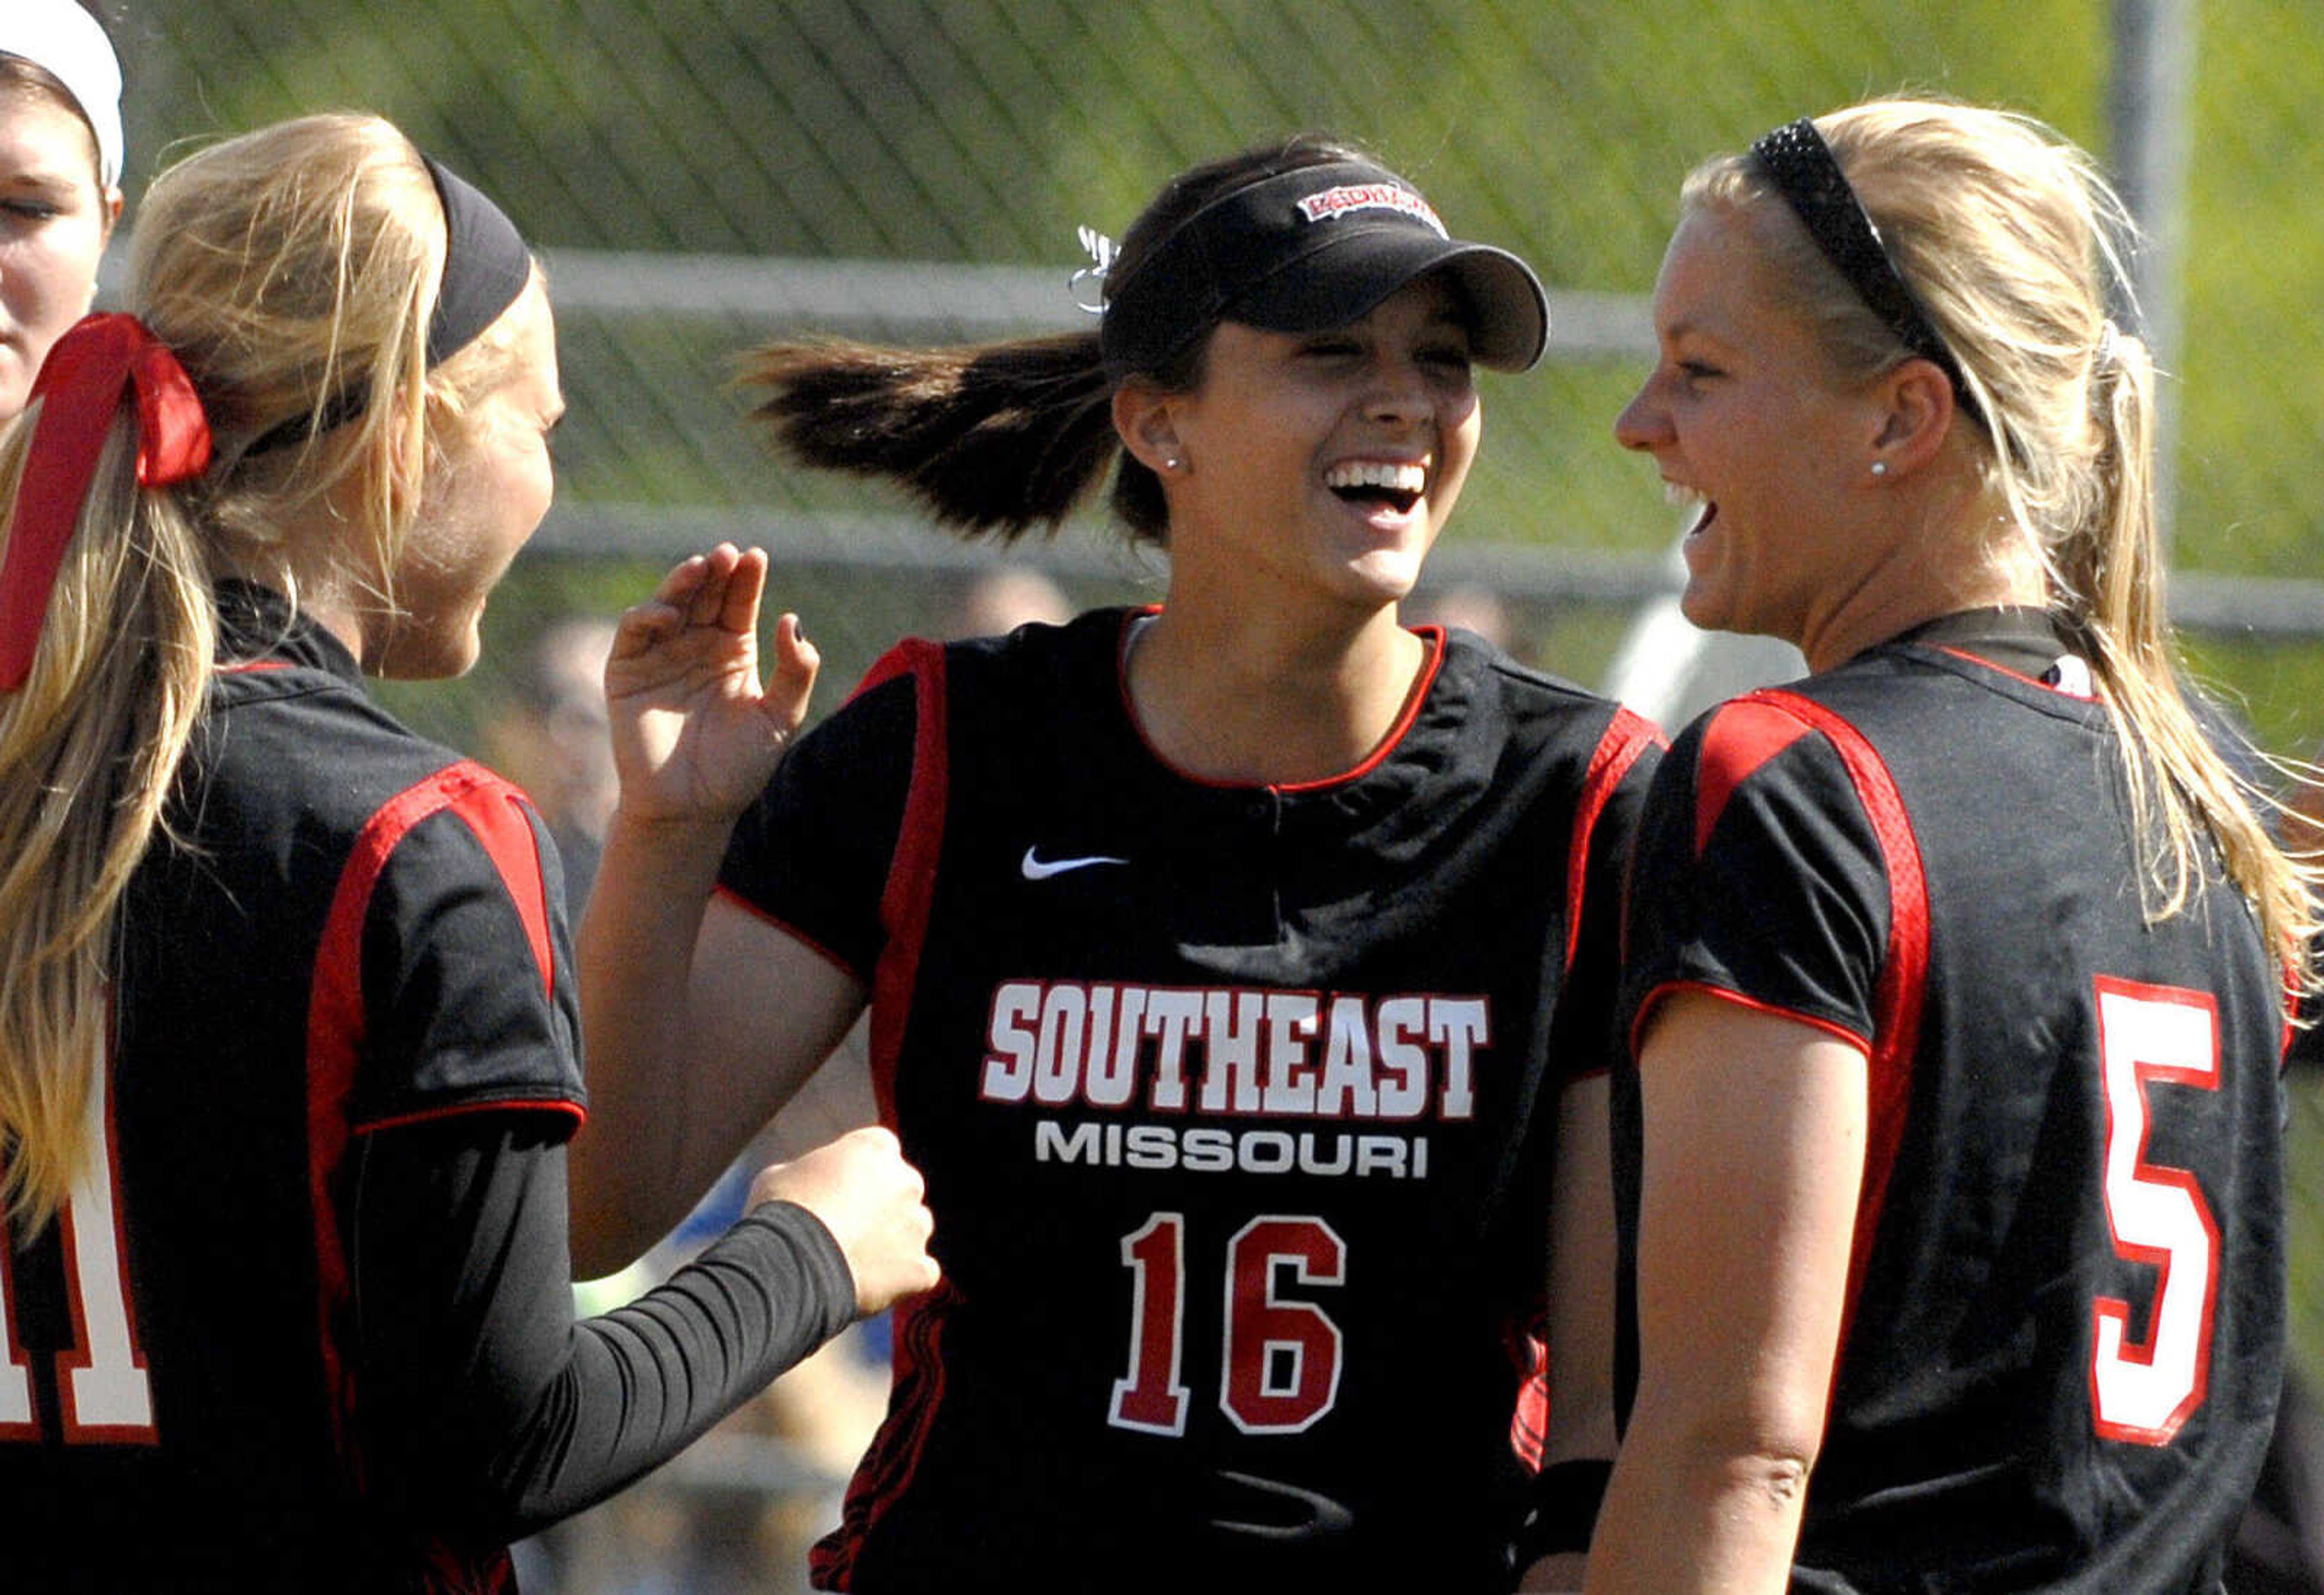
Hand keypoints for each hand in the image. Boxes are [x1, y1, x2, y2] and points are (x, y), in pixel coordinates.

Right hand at [603, 543, 818, 824]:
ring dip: (681, 582)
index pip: (738, 602)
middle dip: (715, 570)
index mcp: (733, 652)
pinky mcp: (626, 672)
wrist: (692, 810)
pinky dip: (648, 616)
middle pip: (705, 594)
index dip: (746, 578)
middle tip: (728, 554)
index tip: (756, 557)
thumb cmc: (737, 769)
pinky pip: (633, 633)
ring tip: (701, 568)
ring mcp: (660, 656)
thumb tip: (792, 621)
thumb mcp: (780, 720)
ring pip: (668, 604)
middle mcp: (695, 646)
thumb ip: (795, 673)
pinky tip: (671, 615)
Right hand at [750, 1126, 939, 1316]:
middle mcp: (907, 1181)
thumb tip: (806, 1184)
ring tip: (854, 1261)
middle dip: (880, 1207)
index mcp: (875, 1148)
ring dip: (894, 1242)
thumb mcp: (781, 1175)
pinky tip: (873, 1286)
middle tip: (846, 1229)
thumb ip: (809, 1173)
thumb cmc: (781, 1212)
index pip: (878, 1151)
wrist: (791, 1264)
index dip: (857, 1173)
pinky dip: (903, 1280)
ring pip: (913, 1230)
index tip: (837, 1191)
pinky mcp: (919, 1268)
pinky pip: (921, 1273)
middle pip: (900, 1190)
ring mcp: (917, 1226)